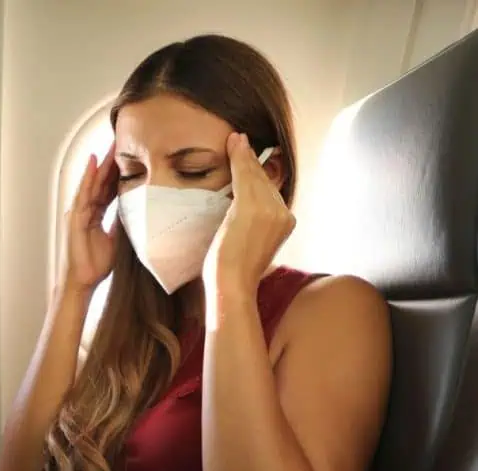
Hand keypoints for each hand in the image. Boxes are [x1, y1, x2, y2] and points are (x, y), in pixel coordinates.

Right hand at [63, 142, 118, 291]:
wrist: (83, 280)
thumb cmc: (97, 263)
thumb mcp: (118, 240)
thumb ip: (125, 224)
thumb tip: (141, 212)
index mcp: (96, 214)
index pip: (109, 188)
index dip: (119, 172)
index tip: (131, 156)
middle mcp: (86, 209)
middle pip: (100, 181)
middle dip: (111, 162)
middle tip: (122, 141)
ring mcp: (79, 212)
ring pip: (92, 182)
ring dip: (101, 163)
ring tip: (110, 145)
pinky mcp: (74, 217)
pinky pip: (83, 193)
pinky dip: (87, 176)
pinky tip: (93, 162)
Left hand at [202, 132, 295, 295]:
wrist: (232, 284)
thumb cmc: (234, 272)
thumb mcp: (250, 244)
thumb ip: (253, 225)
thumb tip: (242, 215)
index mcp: (284, 222)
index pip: (271, 190)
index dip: (259, 171)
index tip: (249, 156)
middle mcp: (283, 214)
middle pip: (265, 180)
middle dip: (251, 160)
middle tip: (239, 140)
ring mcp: (271, 210)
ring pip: (255, 175)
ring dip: (243, 155)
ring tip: (234, 139)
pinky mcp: (253, 207)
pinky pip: (244, 175)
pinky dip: (238, 157)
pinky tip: (234, 143)